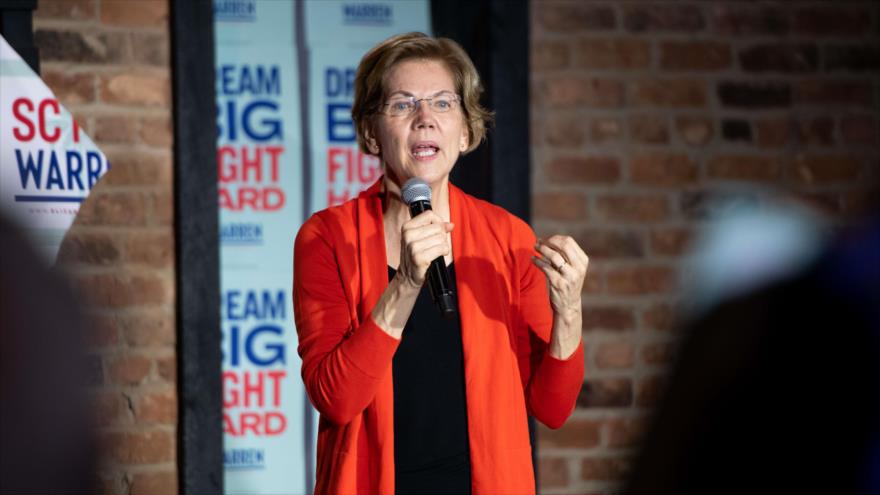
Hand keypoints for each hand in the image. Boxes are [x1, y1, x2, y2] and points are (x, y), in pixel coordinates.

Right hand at [397, 210, 453, 288]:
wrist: (407, 277)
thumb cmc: (415, 256)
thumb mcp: (420, 238)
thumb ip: (435, 228)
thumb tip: (450, 225)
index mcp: (407, 227)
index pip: (429, 214)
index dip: (438, 221)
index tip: (439, 230)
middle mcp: (408, 235)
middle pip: (437, 227)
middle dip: (442, 236)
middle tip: (435, 245)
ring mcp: (413, 246)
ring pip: (441, 238)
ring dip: (443, 245)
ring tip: (435, 251)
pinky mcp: (419, 257)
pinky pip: (441, 248)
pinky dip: (443, 252)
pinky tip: (437, 256)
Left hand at [532, 235, 588, 357]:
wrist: (568, 306)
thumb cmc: (568, 284)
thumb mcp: (572, 269)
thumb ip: (565, 255)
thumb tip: (548, 240)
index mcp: (583, 261)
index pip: (569, 241)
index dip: (555, 238)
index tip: (545, 239)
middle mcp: (578, 268)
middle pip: (563, 245)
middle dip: (548, 241)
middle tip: (539, 242)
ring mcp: (569, 276)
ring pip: (554, 256)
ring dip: (542, 249)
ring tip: (535, 248)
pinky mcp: (558, 284)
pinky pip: (546, 268)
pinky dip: (537, 261)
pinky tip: (533, 259)